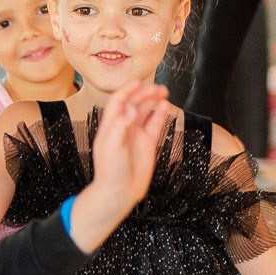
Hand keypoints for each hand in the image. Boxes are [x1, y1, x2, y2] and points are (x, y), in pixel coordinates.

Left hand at [67, 81, 172, 248]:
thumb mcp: (111, 145)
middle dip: (144, 94)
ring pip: (146, 112)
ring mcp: (136, 135)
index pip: (118, 102)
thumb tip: (132, 108)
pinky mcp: (148, 143)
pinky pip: (155, 125)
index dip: (127, 90)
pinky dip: (160, 115)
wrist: (118, 192)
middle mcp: (124, 127)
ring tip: (164, 92)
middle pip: (134, 104)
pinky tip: (165, 106)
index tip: (138, 82)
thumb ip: (121, 124)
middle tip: (157, 87)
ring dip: (153, 101)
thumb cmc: (110, 170)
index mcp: (110, 126)